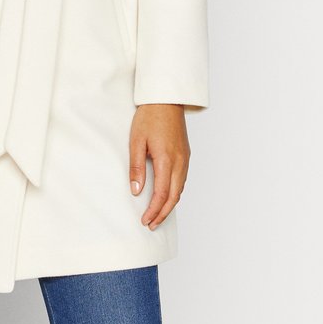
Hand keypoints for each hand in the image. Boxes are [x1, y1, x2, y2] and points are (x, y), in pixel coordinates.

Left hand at [129, 104, 189, 229]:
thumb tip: (136, 190)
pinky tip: (167, 196)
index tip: (145, 220)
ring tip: (157, 215)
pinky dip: (175, 192)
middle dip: (162, 213)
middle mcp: (179, 162)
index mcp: (166, 159)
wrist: (166, 99)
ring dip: (170, 204)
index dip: (154, 210)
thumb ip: (137, 167)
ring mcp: (185, 158)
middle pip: (174, 196)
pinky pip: (182, 180)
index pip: (162, 193)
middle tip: (151, 224)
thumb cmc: (149, 117)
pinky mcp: (186, 155)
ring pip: (180, 189)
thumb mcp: (137, 141)